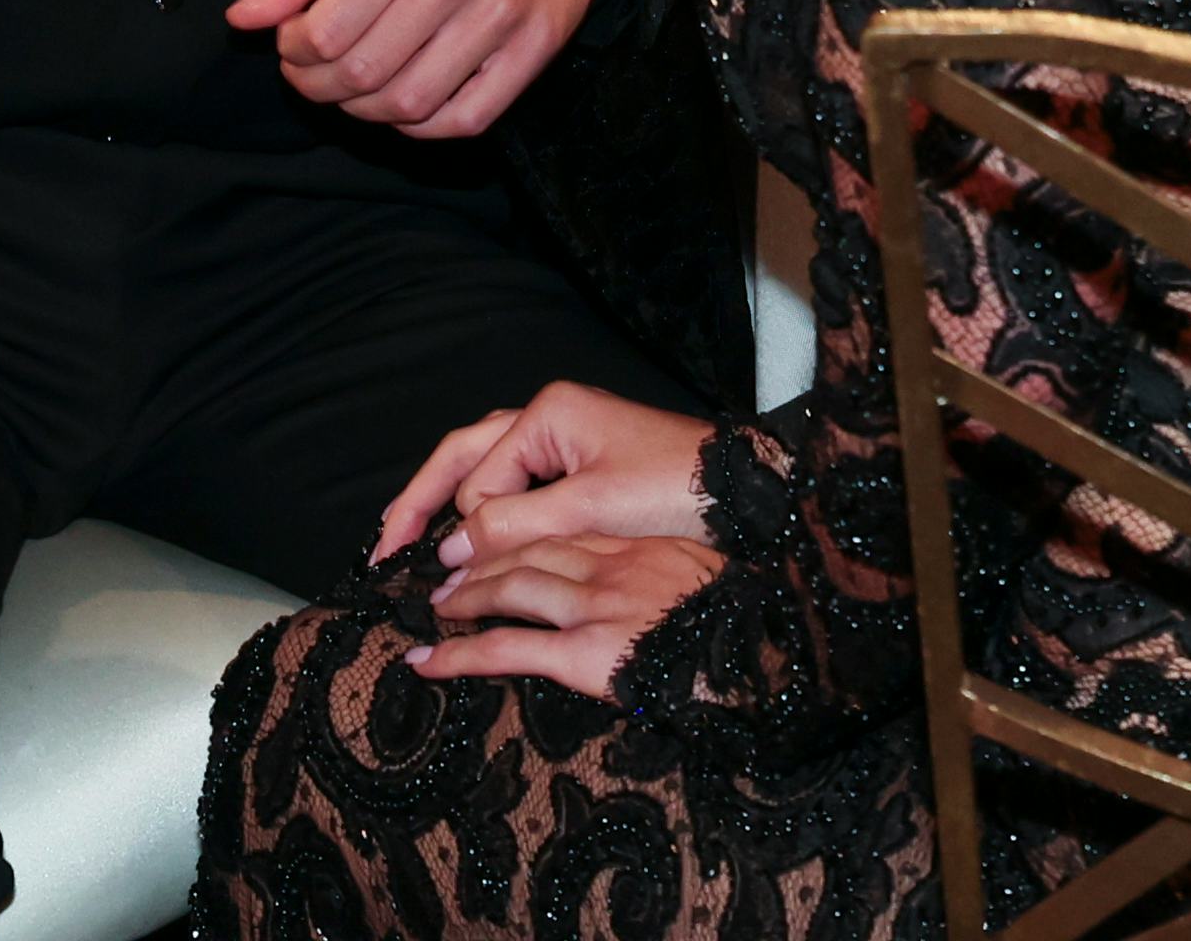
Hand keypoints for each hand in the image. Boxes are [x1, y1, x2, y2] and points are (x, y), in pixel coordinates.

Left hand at [227, 0, 601, 137]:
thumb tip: (242, 18)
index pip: (324, 32)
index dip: (292, 53)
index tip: (292, 44)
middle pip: (362, 74)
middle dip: (318, 87)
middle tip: (312, 74)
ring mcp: (500, 19)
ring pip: (409, 105)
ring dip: (365, 112)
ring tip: (355, 89)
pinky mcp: (536, 50)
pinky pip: (466, 120)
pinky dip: (423, 128)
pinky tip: (407, 103)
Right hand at [372, 378, 713, 564]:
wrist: (745, 493)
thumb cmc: (676, 492)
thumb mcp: (590, 510)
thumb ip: (515, 523)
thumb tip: (449, 547)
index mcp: (548, 414)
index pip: (479, 475)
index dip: (459, 525)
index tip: (431, 567)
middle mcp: (551, 417)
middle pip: (466, 456)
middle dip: (423, 499)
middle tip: (383, 545)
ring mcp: (568, 440)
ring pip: (490, 470)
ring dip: (454, 505)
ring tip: (410, 538)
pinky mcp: (584, 467)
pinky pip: (521, 487)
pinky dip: (493, 514)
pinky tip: (475, 541)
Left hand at [408, 529, 723, 698]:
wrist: (762, 660)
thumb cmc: (739, 628)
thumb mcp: (703, 580)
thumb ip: (665, 572)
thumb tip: (646, 586)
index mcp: (641, 545)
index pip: (565, 530)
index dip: (521, 534)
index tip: (495, 541)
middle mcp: (612, 566)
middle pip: (529, 549)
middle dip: (482, 557)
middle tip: (447, 570)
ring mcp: (595, 606)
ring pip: (510, 587)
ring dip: (465, 595)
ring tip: (437, 604)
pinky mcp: (585, 651)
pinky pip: (506, 649)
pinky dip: (459, 654)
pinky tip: (428, 659)